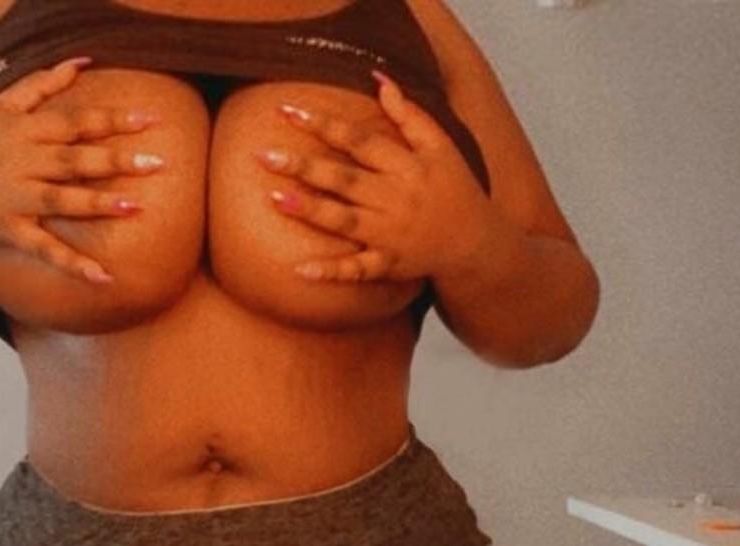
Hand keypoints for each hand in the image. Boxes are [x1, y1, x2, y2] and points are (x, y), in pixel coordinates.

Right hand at [0, 58, 165, 282]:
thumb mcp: (0, 107)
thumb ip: (40, 85)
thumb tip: (80, 61)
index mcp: (22, 130)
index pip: (73, 122)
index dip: (110, 121)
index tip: (149, 120)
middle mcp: (19, 162)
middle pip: (73, 159)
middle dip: (114, 161)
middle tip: (157, 163)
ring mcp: (13, 199)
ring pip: (60, 201)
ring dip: (97, 204)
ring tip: (134, 206)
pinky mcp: (9, 232)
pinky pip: (44, 250)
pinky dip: (73, 265)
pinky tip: (103, 277)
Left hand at [258, 71, 491, 284]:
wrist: (476, 243)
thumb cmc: (456, 188)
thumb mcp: (440, 145)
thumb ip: (409, 113)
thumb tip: (378, 79)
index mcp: (404, 165)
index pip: (358, 139)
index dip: (323, 124)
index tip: (286, 111)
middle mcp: (394, 198)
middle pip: (344, 178)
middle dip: (305, 167)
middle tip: (263, 156)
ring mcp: (390, 234)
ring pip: (345, 221)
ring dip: (311, 211)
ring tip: (275, 199)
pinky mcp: (389, 264)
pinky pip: (358, 270)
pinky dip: (331, 273)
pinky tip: (301, 271)